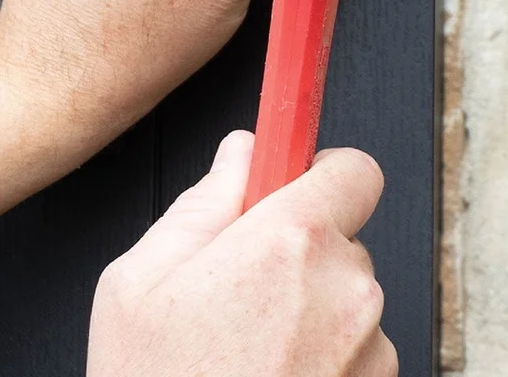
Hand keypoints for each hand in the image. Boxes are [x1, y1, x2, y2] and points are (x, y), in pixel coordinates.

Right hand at [87, 132, 396, 376]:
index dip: (322, 170)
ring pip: (347, 294)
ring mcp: (368, 349)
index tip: (297, 180)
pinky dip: (324, 355)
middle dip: (300, 246)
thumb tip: (240, 153)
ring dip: (311, 307)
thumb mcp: (139, 282)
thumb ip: (203, 202)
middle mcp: (346, 290)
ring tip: (248, 346)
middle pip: (342, 233)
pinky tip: (270, 376)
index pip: (354, 167)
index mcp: (289, 243)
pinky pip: (356, 347)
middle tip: (242, 284)